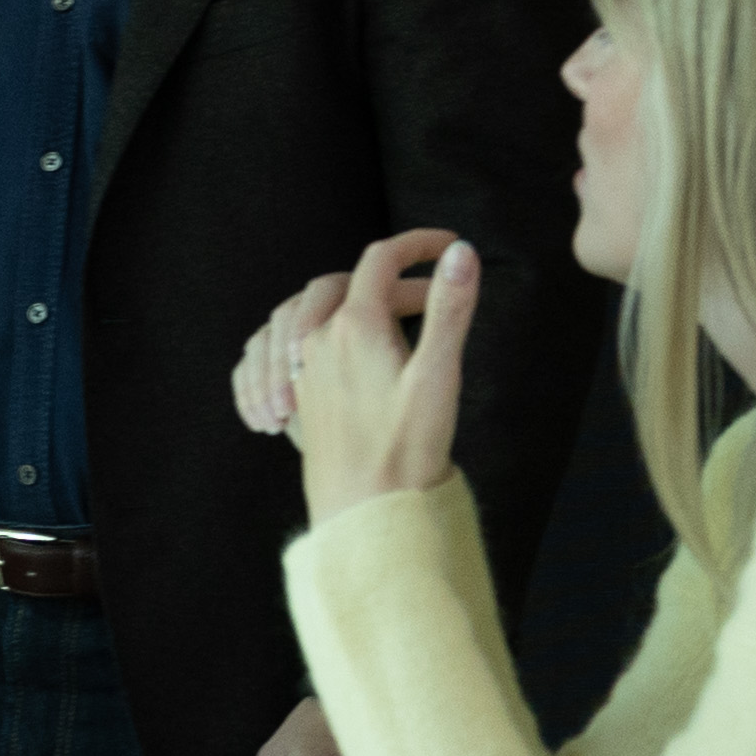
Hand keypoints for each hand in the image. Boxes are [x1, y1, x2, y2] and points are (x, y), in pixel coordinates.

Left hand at [240, 229, 479, 519]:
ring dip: (355, 306)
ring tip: (397, 323)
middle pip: (347, 284)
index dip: (416, 244)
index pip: (381, 259)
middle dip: (390, 280)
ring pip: (315, 314)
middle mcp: (316, 342)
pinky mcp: (297, 400)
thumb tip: (462, 252)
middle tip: (431, 295)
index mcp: (353, 327)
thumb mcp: (439, 373)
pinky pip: (294, 349)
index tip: (448, 243)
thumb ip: (448, 308)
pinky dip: (327, 335)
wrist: (367, 512)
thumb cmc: (408, 447)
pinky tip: (359, 356)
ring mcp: (301, 372)